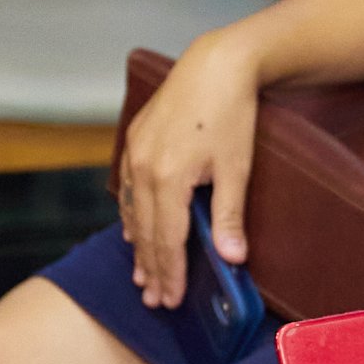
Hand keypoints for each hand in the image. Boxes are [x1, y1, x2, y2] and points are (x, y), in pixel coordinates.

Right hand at [118, 30, 265, 309]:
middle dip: (151, 268)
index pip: (166, 240)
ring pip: (132, 211)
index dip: (170, 273)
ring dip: (138, 246)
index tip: (172, 299)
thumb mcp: (237, 168)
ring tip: (142, 276)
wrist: (215, 63)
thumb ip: (229, 216)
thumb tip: (232, 257)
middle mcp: (142, 167)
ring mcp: (134, 152)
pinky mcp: (134, 138)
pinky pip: (126, 187)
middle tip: (155, 300)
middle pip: (145, 231)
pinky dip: (130, 214)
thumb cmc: (231, 113)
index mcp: (167, 178)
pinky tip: (132, 230)